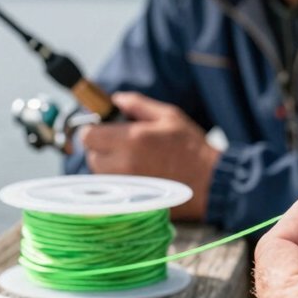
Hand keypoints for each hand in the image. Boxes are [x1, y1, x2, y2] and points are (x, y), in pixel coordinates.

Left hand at [78, 92, 220, 219]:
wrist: (209, 182)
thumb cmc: (191, 148)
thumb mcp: (169, 116)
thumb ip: (138, 104)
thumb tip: (116, 99)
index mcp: (131, 139)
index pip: (88, 136)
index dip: (94, 129)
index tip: (104, 129)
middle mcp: (123, 164)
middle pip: (91, 156)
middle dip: (102, 148)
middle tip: (121, 144)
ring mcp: (125, 185)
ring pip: (100, 173)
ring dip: (108, 165)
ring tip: (132, 160)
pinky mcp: (129, 199)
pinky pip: (112, 187)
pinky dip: (118, 180)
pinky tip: (137, 174)